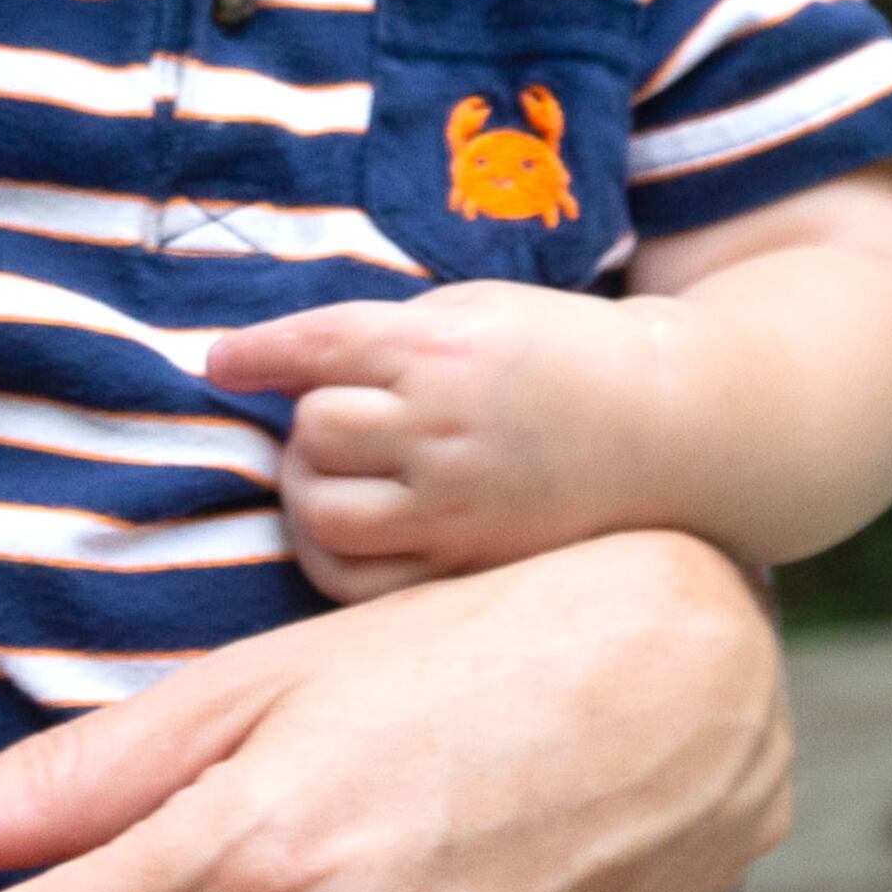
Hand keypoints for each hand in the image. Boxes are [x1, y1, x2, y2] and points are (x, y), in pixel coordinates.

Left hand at [207, 284, 651, 599]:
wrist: (670, 423)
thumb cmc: (561, 353)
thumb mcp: (474, 309)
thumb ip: (385, 334)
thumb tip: (288, 363)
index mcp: (441, 351)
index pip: (318, 347)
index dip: (256, 354)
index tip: (220, 362)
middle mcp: (444, 429)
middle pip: (314, 431)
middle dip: (307, 421)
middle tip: (329, 419)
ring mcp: (458, 506)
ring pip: (322, 509)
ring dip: (308, 486)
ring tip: (334, 472)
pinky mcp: (469, 563)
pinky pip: (358, 582)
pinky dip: (330, 557)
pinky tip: (343, 530)